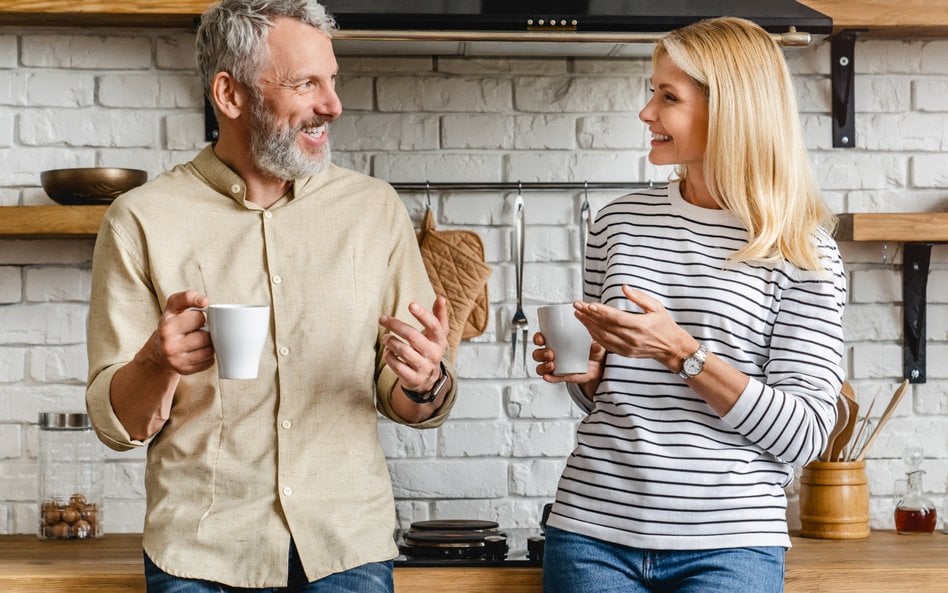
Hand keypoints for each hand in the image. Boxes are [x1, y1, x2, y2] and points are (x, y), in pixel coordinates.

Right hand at [142, 290, 214, 375]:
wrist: (158, 352)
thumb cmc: (171, 325)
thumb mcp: (174, 307)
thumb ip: (187, 297)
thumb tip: (205, 301)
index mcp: (167, 325)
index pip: (198, 317)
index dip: (201, 316)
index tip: (200, 312)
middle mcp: (168, 343)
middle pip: (206, 336)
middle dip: (207, 331)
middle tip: (199, 330)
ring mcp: (175, 359)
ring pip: (209, 350)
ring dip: (210, 345)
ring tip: (200, 341)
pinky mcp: (183, 370)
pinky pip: (208, 362)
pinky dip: (208, 357)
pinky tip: (199, 351)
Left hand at [379, 296, 449, 392]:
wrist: (429, 379)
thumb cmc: (430, 349)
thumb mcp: (437, 335)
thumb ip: (439, 316)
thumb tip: (441, 298)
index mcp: (440, 340)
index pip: (434, 325)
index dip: (423, 314)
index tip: (411, 304)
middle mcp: (434, 354)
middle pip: (413, 336)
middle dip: (395, 325)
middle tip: (382, 319)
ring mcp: (424, 367)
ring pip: (403, 351)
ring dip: (390, 341)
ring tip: (386, 338)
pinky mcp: (413, 379)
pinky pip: (397, 366)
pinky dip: (389, 356)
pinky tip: (388, 351)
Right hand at [532, 324, 605, 385]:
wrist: (599, 365)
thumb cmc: (591, 349)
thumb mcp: (593, 343)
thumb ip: (594, 344)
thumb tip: (595, 346)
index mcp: (557, 341)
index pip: (541, 338)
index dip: (538, 338)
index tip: (541, 339)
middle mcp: (553, 353)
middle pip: (538, 354)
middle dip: (540, 354)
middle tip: (550, 354)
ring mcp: (556, 365)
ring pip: (541, 367)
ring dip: (543, 366)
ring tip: (551, 365)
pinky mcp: (562, 376)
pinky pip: (553, 378)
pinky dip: (549, 378)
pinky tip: (548, 377)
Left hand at [573, 285, 691, 368]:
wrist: (671, 348)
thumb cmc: (665, 326)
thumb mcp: (656, 307)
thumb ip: (640, 297)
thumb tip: (624, 287)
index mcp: (641, 326)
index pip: (617, 318)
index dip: (601, 312)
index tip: (589, 305)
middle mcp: (632, 338)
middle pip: (606, 326)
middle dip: (589, 316)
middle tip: (577, 306)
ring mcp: (627, 347)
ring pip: (603, 336)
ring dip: (588, 325)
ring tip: (578, 315)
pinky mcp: (624, 353)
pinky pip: (606, 344)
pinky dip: (594, 335)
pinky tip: (588, 327)